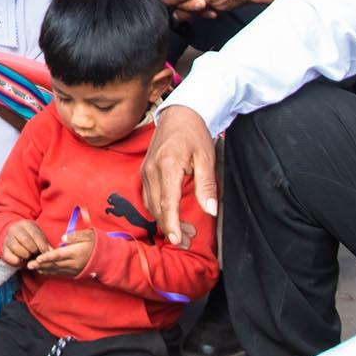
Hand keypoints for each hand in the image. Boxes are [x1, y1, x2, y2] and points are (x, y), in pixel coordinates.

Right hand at [0, 219, 50, 266]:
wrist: (15, 238)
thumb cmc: (31, 238)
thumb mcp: (38, 236)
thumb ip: (44, 243)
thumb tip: (51, 252)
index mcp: (25, 224)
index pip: (35, 234)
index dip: (42, 245)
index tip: (47, 253)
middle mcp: (14, 229)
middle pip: (25, 240)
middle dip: (34, 250)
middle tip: (38, 254)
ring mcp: (7, 239)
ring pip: (17, 248)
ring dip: (26, 255)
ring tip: (30, 256)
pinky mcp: (4, 251)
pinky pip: (11, 258)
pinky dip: (19, 261)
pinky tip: (23, 260)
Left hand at [28, 228, 93, 276]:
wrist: (106, 258)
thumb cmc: (96, 244)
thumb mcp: (88, 235)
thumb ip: (75, 236)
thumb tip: (62, 238)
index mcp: (76, 253)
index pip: (59, 255)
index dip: (47, 257)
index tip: (38, 258)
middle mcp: (73, 263)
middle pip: (54, 264)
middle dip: (41, 265)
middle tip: (28, 265)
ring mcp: (73, 269)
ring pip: (56, 270)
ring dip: (43, 269)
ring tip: (32, 268)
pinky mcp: (73, 273)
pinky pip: (60, 273)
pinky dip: (50, 271)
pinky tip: (42, 270)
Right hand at [141, 104, 217, 246]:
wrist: (179, 115)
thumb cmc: (194, 134)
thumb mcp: (206, 158)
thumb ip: (207, 185)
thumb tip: (210, 210)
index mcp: (167, 165)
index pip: (167, 202)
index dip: (171, 224)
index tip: (177, 239)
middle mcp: (151, 170)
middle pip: (157, 207)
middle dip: (170, 227)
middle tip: (187, 241)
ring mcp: (145, 170)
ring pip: (151, 204)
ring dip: (165, 220)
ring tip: (184, 231)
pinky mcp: (144, 172)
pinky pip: (149, 197)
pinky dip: (159, 210)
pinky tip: (172, 216)